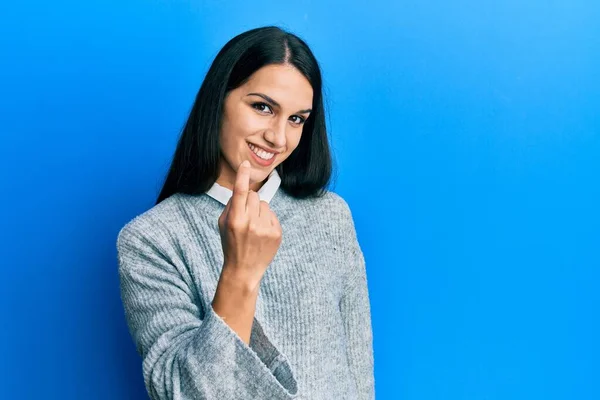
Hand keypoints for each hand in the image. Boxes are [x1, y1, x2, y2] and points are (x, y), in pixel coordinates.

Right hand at [218, 160, 282, 287]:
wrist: (244, 270)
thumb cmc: (231, 244)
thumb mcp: (223, 225)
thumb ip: (231, 205)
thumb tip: (243, 189)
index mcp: (235, 220)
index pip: (239, 192)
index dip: (242, 176)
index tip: (245, 163)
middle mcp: (250, 223)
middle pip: (254, 195)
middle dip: (249, 202)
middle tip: (245, 217)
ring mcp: (265, 228)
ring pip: (264, 204)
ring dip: (259, 211)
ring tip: (253, 228)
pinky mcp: (277, 233)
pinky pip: (272, 214)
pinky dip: (267, 220)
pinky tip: (261, 234)